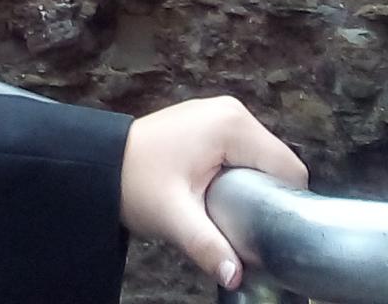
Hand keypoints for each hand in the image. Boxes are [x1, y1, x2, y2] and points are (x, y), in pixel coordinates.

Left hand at [118, 96, 307, 289]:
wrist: (100, 164)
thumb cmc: (135, 182)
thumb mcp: (174, 217)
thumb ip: (208, 245)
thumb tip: (235, 276)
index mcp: (232, 125)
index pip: (288, 168)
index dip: (284, 202)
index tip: (268, 229)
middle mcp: (232, 111)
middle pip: (276, 163)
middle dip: (267, 195)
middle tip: (247, 225)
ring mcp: (221, 114)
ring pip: (260, 160)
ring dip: (253, 187)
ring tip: (233, 213)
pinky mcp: (210, 124)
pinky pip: (242, 153)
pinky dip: (239, 176)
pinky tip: (222, 196)